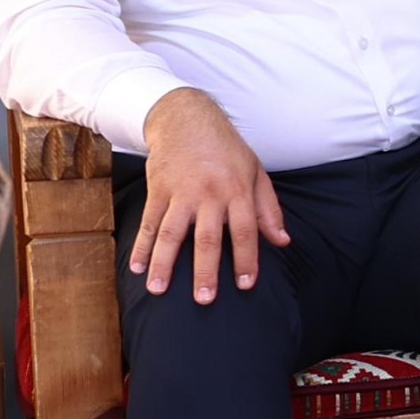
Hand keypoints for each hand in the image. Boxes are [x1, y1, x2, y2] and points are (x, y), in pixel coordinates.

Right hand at [133, 88, 284, 303]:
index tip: (245, 285)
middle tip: (203, 300)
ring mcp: (181, 192)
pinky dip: (142, 246)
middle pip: (207, 238)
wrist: (187, 118)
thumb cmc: (226, 149)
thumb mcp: (255, 172)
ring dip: (164, 264)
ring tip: (158, 290)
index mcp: (238, 191)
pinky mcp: (158, 189)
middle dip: (205, 271)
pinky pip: (149, 222)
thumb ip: (268, 209)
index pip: (246, 231)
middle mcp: (210, 194)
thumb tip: (283, 242)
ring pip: (172, 233)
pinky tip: (137, 267)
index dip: (246, 259)